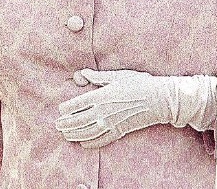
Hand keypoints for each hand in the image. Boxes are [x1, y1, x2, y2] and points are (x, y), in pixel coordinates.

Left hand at [55, 68, 215, 148]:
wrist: (159, 99)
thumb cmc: (139, 83)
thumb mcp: (118, 76)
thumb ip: (98, 77)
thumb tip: (82, 73)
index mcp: (101, 95)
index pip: (77, 104)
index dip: (66, 108)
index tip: (60, 110)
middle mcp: (103, 111)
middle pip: (78, 120)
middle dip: (66, 124)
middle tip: (57, 125)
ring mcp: (111, 123)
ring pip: (87, 132)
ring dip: (74, 135)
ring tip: (66, 135)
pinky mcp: (120, 131)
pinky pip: (102, 140)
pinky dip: (91, 143)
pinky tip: (83, 143)